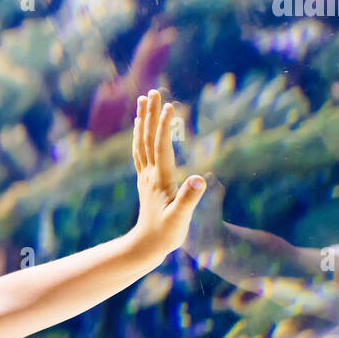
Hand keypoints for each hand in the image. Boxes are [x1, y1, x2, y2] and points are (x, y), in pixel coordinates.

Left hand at [131, 89, 205, 255]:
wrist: (146, 246)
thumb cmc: (166, 234)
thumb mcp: (181, 218)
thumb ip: (189, 198)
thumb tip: (199, 179)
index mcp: (160, 179)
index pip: (161, 146)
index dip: (164, 126)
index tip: (169, 106)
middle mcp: (149, 174)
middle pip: (147, 138)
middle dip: (150, 114)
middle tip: (152, 92)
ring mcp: (145, 177)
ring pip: (141, 142)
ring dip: (142, 120)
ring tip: (143, 100)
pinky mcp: (145, 181)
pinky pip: (139, 152)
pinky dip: (140, 135)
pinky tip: (139, 128)